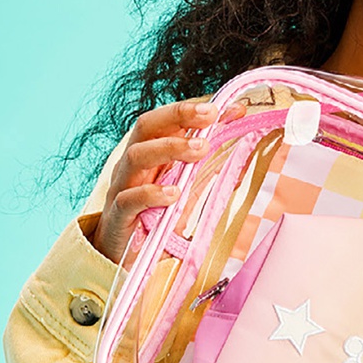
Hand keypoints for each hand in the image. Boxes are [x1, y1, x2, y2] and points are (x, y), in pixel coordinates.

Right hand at [91, 100, 230, 262]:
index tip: (233, 108)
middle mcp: (134, 163)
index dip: (198, 109)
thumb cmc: (156, 216)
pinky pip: (130, 199)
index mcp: (151, 153)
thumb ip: (209, 171)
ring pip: (136, 156)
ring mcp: (123, 186)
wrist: (120, 254)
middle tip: (211, 115)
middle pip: (147, 126)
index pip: (170, 120)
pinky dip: (152, 194)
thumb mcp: (187, 190)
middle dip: (179, 114)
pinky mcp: (118, 215)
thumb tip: (244, 154)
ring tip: (201, 148)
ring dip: (170, 147)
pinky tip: (174, 194)